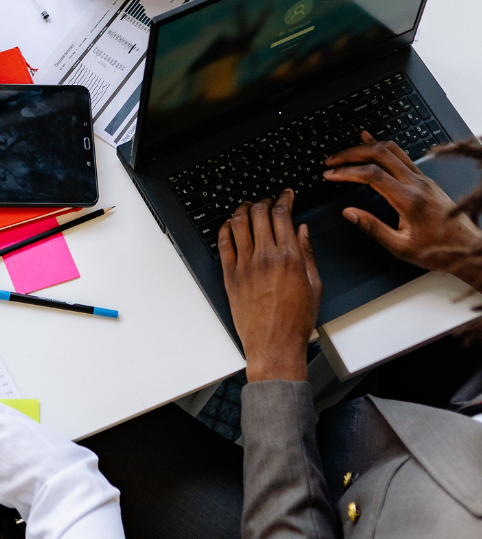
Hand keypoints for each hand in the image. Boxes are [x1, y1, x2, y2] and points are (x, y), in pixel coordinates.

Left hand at [218, 190, 322, 381]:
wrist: (274, 344)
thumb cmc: (296, 320)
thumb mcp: (314, 285)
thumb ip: (308, 253)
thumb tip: (302, 230)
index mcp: (289, 257)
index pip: (282, 214)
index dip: (284, 198)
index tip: (286, 194)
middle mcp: (266, 257)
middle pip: (259, 213)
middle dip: (264, 200)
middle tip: (268, 199)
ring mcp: (245, 265)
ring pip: (239, 223)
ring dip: (243, 209)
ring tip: (248, 206)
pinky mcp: (230, 275)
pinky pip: (224, 243)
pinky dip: (226, 228)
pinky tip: (231, 224)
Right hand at [324, 133, 481, 290]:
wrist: (468, 248)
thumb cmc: (438, 250)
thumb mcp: (401, 247)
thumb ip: (372, 229)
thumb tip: (348, 213)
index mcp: (410, 200)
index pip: (372, 175)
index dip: (347, 171)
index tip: (330, 175)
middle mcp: (417, 184)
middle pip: (379, 154)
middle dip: (350, 154)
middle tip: (331, 161)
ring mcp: (422, 179)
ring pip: (391, 149)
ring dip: (364, 147)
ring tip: (344, 153)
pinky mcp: (425, 179)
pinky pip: (401, 154)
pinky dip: (381, 146)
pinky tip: (370, 141)